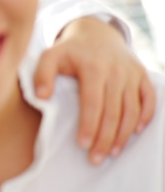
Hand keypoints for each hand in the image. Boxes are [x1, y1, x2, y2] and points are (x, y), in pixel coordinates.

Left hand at [33, 16, 155, 164]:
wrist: (96, 33)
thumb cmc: (70, 50)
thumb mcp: (50, 56)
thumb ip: (42, 74)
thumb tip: (41, 96)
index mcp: (93, 67)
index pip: (93, 103)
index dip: (89, 125)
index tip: (83, 145)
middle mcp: (116, 71)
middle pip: (114, 111)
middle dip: (105, 138)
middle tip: (95, 159)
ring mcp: (131, 73)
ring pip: (132, 110)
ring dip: (124, 134)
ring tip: (112, 152)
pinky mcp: (142, 75)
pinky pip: (150, 98)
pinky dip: (146, 116)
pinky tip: (136, 132)